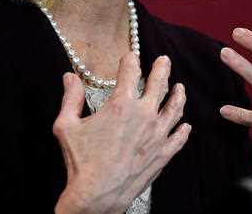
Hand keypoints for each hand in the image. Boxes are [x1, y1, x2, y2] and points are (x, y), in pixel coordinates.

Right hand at [53, 53, 190, 213]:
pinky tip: (186, 125)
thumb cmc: (81, 161)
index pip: (130, 72)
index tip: (131, 56)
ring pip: (174, 108)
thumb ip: (70, 98)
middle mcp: (144, 115)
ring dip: (178, 95)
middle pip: (159, 84)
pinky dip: (183, 130)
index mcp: (121, 104)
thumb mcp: (66, 125)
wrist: (97, 196)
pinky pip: (179, 138)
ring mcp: (157, 135)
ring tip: (180, 87)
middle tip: (164, 60)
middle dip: (161, 69)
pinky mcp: (163, 154)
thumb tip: (69, 77)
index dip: (130, 61)